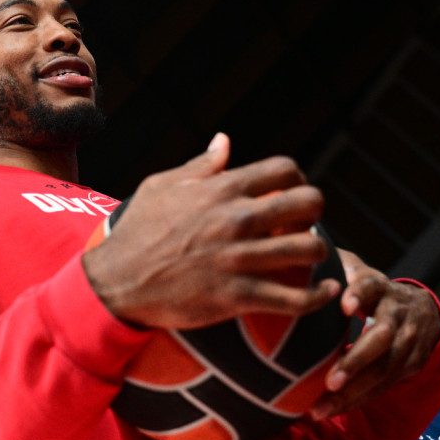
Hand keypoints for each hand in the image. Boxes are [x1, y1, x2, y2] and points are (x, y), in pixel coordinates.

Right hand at [82, 133, 340, 328]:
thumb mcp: (161, 187)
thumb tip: (225, 141)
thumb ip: (200, 166)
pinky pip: (295, 299)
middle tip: (302, 225)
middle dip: (313, 213)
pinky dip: (318, 297)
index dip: (297, 179)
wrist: (116, 282)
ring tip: (307, 257)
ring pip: (309, 250)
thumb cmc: (138, 231)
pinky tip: (323, 293)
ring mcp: (238, 260)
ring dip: (316, 253)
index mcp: (221, 190)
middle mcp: (235, 220)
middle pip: (308, 204)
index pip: (285, 169)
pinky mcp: (237, 297)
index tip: (291, 194)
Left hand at [308, 249, 439, 418]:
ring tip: (320, 409)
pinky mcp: (411, 364)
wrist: (423, 310)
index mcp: (379, 287)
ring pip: (384, 369)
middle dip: (357, 361)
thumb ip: (333, 265)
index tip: (344, 305)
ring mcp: (408, 342)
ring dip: (353, 392)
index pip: (370, 286)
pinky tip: (328, 410)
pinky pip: (382, 386)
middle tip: (330, 381)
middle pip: (382, 338)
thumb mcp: (357, 271)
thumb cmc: (371, 289)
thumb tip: (297, 253)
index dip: (359, 294)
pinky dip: (356, 400)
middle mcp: (397, 313)